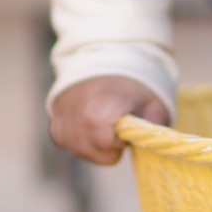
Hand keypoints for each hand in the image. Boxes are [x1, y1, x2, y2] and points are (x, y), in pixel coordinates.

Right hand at [49, 76, 171, 165]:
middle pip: (82, 144)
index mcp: (106, 95)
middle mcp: (79, 98)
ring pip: (71, 145)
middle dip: (103, 152)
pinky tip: (91, 135)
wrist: (112, 59)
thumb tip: (148, 143)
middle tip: (117, 139)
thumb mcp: (155, 102)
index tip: (125, 135)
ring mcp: (64, 104)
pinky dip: (77, 143)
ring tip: (106, 136)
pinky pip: (61, 139)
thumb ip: (154, 123)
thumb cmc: (136, 86)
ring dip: (91, 150)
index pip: (95, 125)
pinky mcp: (55, 109)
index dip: (112, 141)